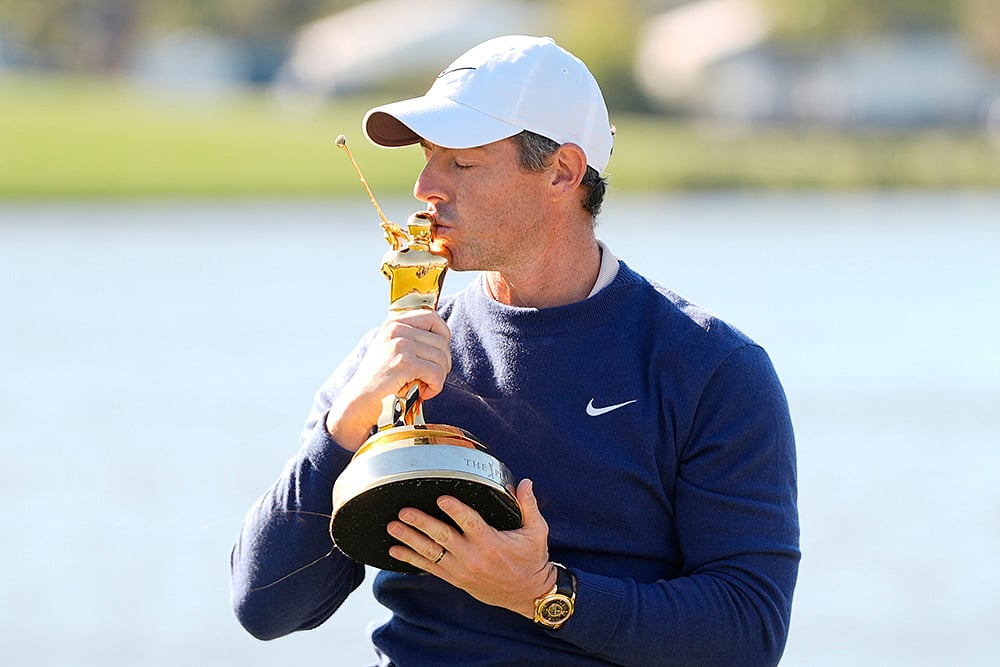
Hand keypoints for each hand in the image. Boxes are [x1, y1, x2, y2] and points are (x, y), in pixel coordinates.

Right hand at [326, 308, 451, 450]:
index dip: (443, 338)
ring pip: (442, 358)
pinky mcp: (405, 363)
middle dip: (442, 364)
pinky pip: (437, 373)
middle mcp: (397, 329)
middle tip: (430, 379)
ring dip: (438, 378)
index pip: (433, 318)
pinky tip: (423, 393)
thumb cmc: (380, 382)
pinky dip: (435, 387)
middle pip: (442, 341)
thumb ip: (413, 339)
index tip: (437, 356)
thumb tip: (444, 339)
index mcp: (394, 323)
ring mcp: (400, 345)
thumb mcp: (393, 350)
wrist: (358, 404)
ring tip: (423, 387)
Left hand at [386, 479, 555, 618]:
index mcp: (492, 543)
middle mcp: (474, 557)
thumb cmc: (532, 560)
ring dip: (410, 540)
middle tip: (404, 512)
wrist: (528, 595)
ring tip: (393, 527)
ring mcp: (462, 570)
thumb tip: (524, 482)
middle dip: (421, 523)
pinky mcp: (456, 579)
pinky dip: (411, 560)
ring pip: (431, 553)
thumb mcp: (537, 531)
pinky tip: (395, 551)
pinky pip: (430, 569)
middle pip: (443, 537)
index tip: (441, 498)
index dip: (455, 510)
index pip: (470, 523)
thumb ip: (529, 506)